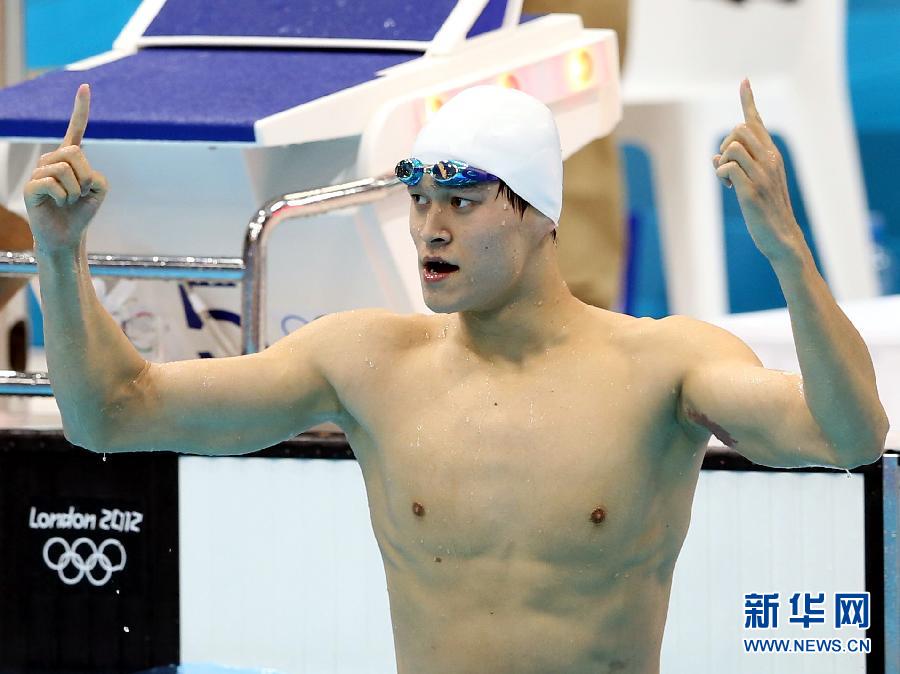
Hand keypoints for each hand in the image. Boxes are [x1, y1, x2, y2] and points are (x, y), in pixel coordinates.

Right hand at [24, 84, 108, 251]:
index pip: (75, 130)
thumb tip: (73, 169)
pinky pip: (53, 183)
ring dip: (75, 190)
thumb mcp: (99, 190)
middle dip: (85, 177)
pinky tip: (56, 203)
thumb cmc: (82, 211)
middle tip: (80, 194)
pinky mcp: (31, 186)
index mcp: (69, 158)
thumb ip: (96, 174)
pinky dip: (63, 197)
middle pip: (75, 153)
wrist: (67, 235)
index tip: (85, 86)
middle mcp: (51, 160)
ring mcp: (38, 171)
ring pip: (65, 169)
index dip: (81, 109)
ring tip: (68, 200)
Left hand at [712, 79, 804, 262]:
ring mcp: (762, 173)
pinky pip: (727, 166)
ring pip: (732, 145)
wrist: (782, 238)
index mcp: (773, 155)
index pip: (758, 122)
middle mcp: (770, 159)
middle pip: (739, 129)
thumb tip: (714, 156)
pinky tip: (728, 187)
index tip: (744, 82)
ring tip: (727, 179)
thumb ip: (739, 167)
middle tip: (726, 165)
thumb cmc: (767, 212)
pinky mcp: (752, 189)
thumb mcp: (755, 184)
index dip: (748, 101)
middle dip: (725, 143)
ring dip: (722, 159)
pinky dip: (721, 173)